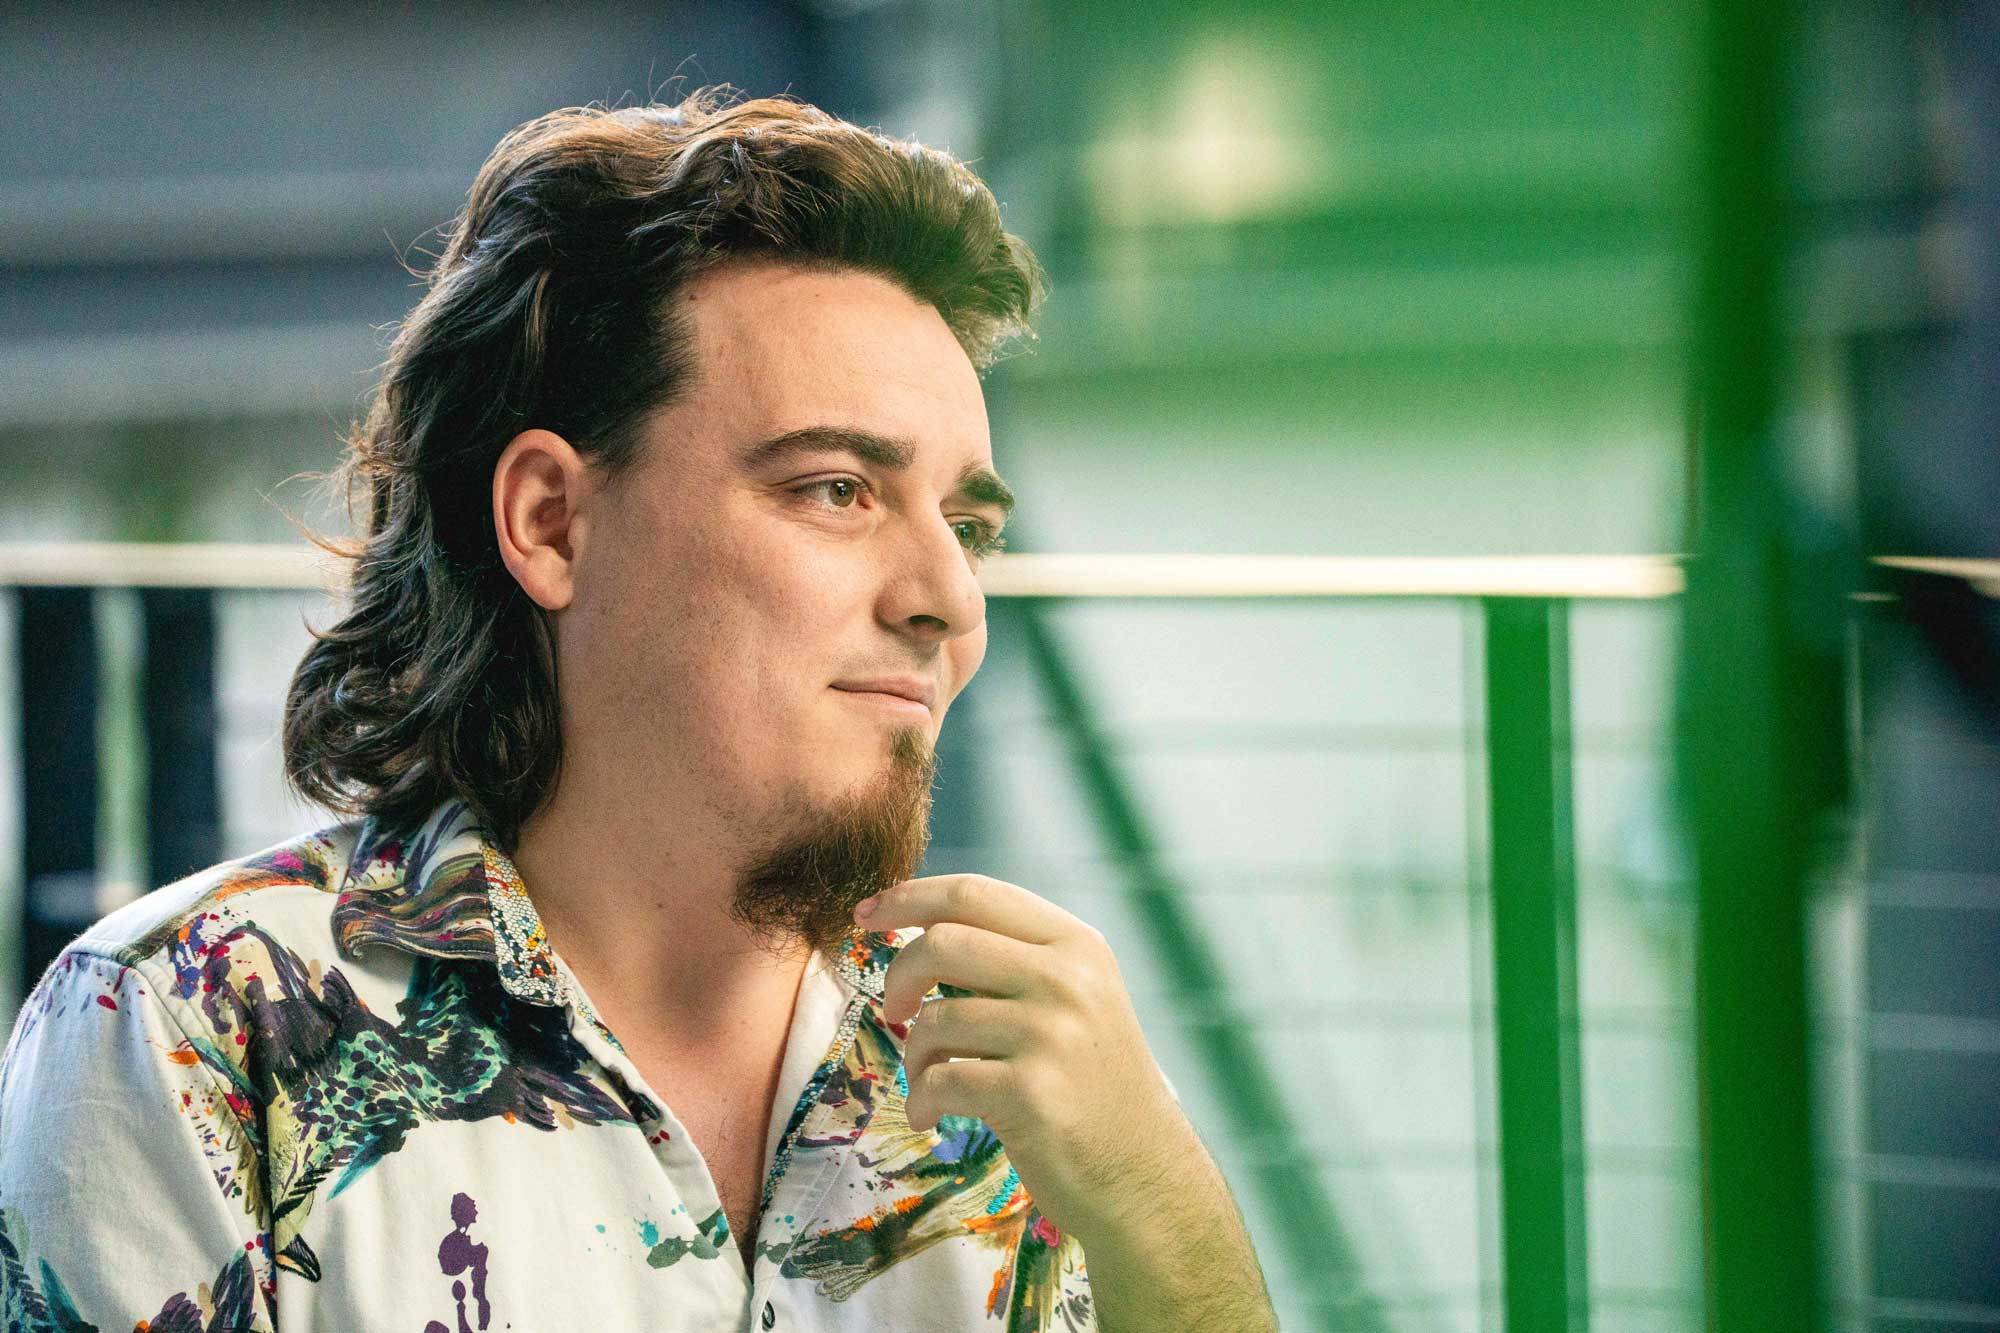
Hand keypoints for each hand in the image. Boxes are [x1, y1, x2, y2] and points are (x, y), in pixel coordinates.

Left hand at [854, 875, 1193, 1245]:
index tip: (865, 914)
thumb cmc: (1091, 1085)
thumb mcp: (1075, 999)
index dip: (908, 897)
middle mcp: (1068, 979)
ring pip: (934, 1018)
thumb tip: (918, 928)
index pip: (975, 893)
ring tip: (930, 1081)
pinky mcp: (1031, 1094)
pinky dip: (920, 1100)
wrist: (1142, 1173)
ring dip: (914, 1054)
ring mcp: (1052, 1035)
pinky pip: (939, 1079)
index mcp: (1077, 945)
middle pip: (943, 942)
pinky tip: (930, 1115)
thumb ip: (1014, 959)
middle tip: (894, 1010)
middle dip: (898, 976)